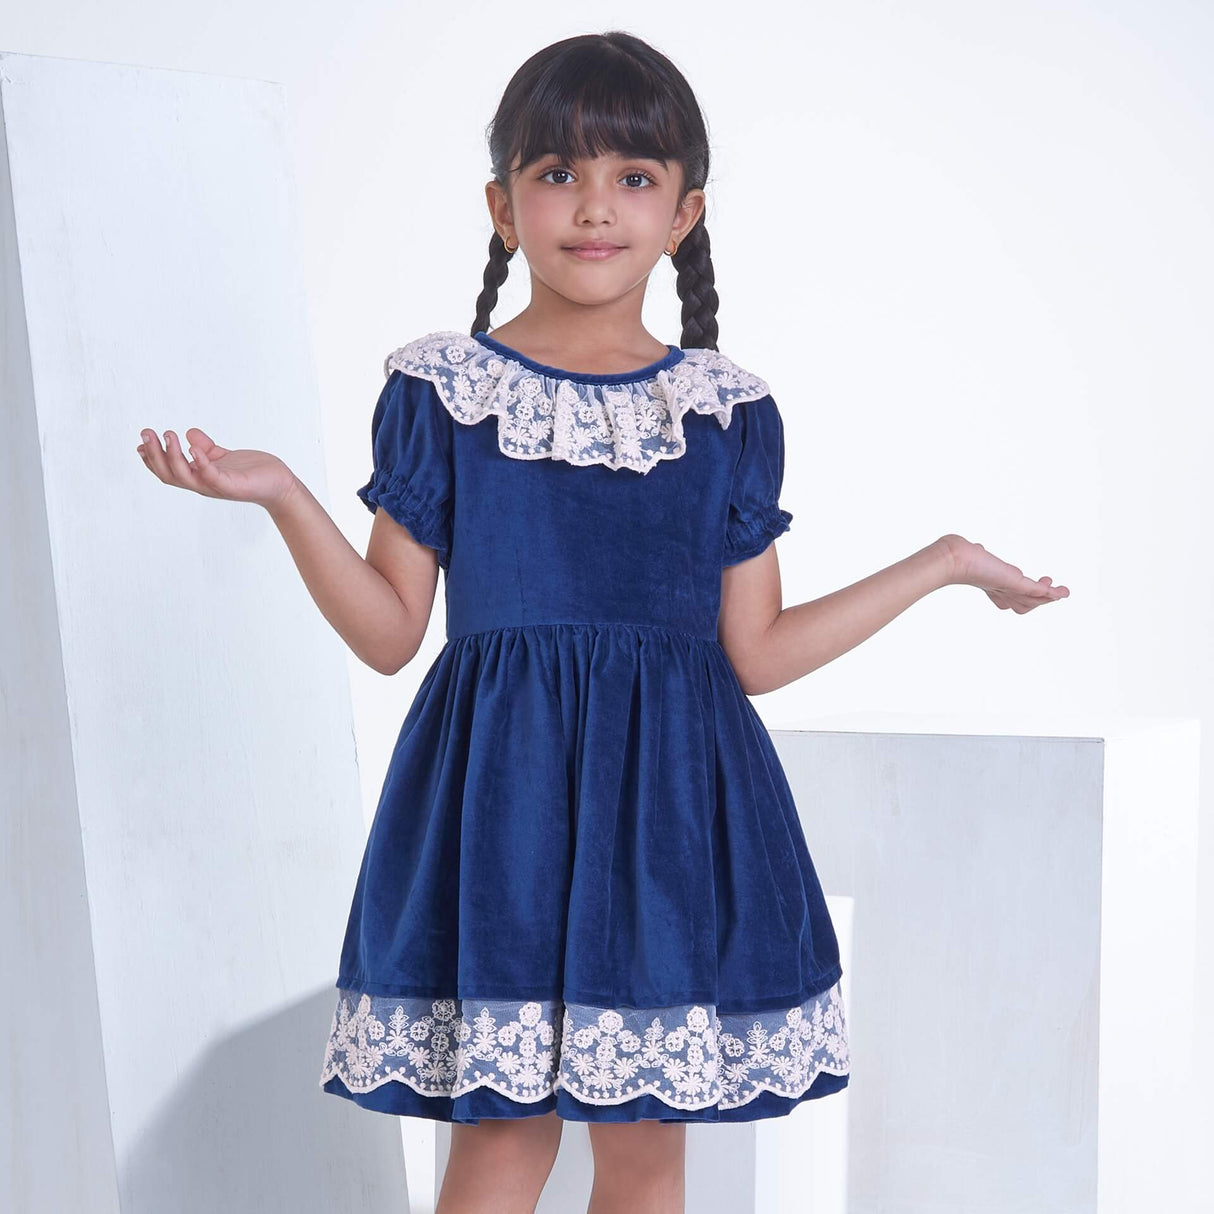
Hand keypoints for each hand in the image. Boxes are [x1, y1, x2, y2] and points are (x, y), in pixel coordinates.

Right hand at [136, 427, 296, 508]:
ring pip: (185, 476)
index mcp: (199, 477)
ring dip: (172, 455)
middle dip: (154, 454)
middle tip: (146, 432)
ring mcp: (216, 487)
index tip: (140, 442)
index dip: (151, 459)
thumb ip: (206, 447)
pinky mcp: (232, 486)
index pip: (168, 471)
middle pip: (169, 474)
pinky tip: (193, 448)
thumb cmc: (252, 472)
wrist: (280, 484)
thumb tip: (189, 433)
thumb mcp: (223, 456)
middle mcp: (203, 484)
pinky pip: (211, 476)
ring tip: (168, 434)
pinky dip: (201, 463)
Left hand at [938, 533, 1069, 612]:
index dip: (1019, 595)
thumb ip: (978, 554)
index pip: (1008, 599)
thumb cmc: (958, 556)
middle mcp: (999, 590)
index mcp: (990, 585)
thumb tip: (977, 548)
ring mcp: (1008, 588)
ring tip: (1061, 591)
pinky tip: (1063, 593)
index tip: (1025, 581)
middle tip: (1046, 582)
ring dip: (1049, 596)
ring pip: (1033, 600)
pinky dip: (1053, 594)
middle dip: (1038, 597)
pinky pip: (1039, 593)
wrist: (955, 559)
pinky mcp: (1017, 584)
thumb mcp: (975, 556)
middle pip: (1023, 603)